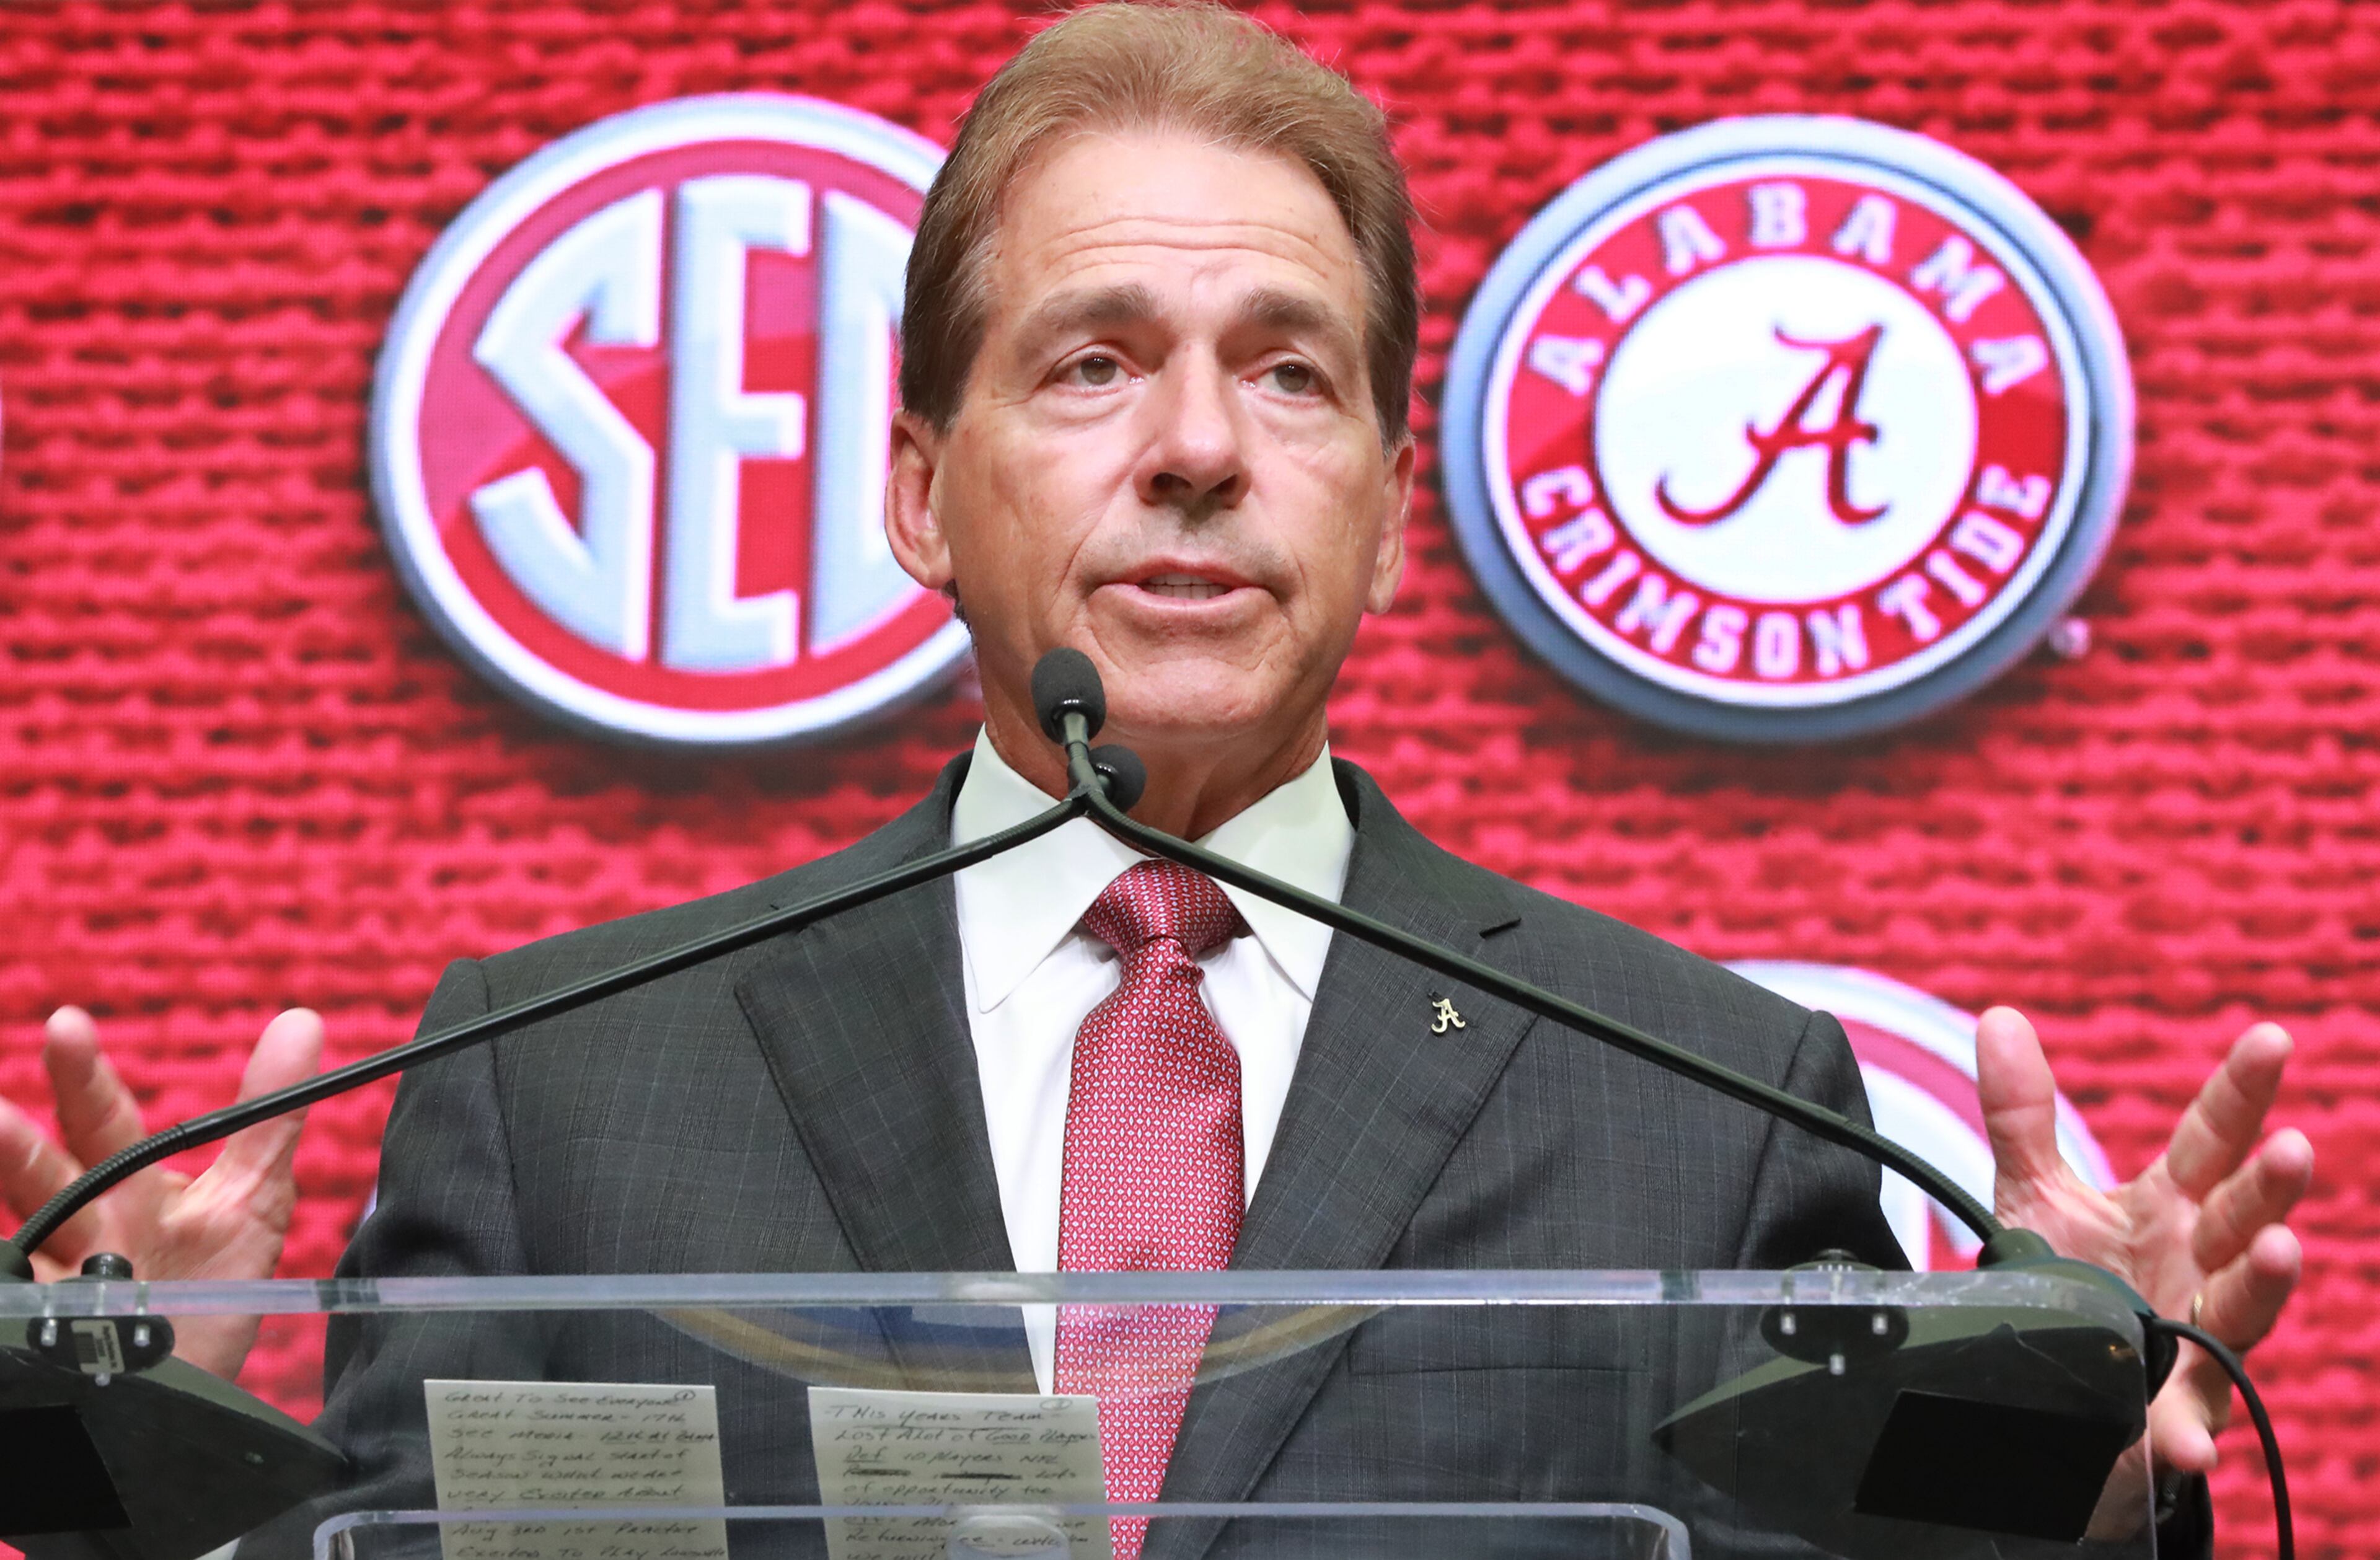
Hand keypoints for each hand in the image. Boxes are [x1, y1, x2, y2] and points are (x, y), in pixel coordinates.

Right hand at [0, 1005, 323, 1377]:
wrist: (193, 1390)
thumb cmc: (212, 1288)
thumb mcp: (250, 1201)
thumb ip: (270, 1117)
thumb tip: (303, 1021)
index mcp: (126, 1189)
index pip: (100, 1121)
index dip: (83, 1077)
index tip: (69, 1026)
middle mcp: (81, 1230)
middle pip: (41, 1177)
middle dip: (16, 1145)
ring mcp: (55, 1289)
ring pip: (18, 1241)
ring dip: (6, 1190)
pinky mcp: (44, 1337)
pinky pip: (17, 1311)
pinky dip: (11, 1292)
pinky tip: (14, 1284)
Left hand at [1975, 1006, 2310, 1531]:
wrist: (2063, 1386)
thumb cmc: (2070, 1282)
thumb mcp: (2036, 1194)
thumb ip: (2022, 1114)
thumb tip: (1999, 1018)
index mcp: (2171, 1209)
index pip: (2213, 1140)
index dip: (2242, 1092)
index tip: (2272, 1037)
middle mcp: (2197, 1267)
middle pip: (2241, 1219)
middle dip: (2270, 1187)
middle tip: (2292, 1147)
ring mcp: (2195, 1340)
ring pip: (2240, 1309)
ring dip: (2264, 1282)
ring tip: (2282, 1248)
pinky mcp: (2169, 1412)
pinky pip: (2187, 1424)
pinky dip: (2188, 1433)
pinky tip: (2188, 1439)